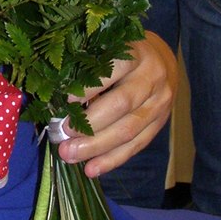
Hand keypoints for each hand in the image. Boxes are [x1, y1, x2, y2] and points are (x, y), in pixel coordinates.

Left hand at [54, 32, 176, 178]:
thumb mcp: (110, 50)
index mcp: (135, 52)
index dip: (87, 89)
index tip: (64, 103)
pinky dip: (112, 160)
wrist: (163, 60)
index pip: (111, 71)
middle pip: (121, 106)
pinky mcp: (160, 123)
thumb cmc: (124, 55)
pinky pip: (137, 145)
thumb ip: (89, 70)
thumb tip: (57, 100)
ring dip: (97, 148)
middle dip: (89, 126)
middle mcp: (152, 77)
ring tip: (71, 156)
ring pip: (129, 130)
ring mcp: (160, 102)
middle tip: (62, 139)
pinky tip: (92, 169)